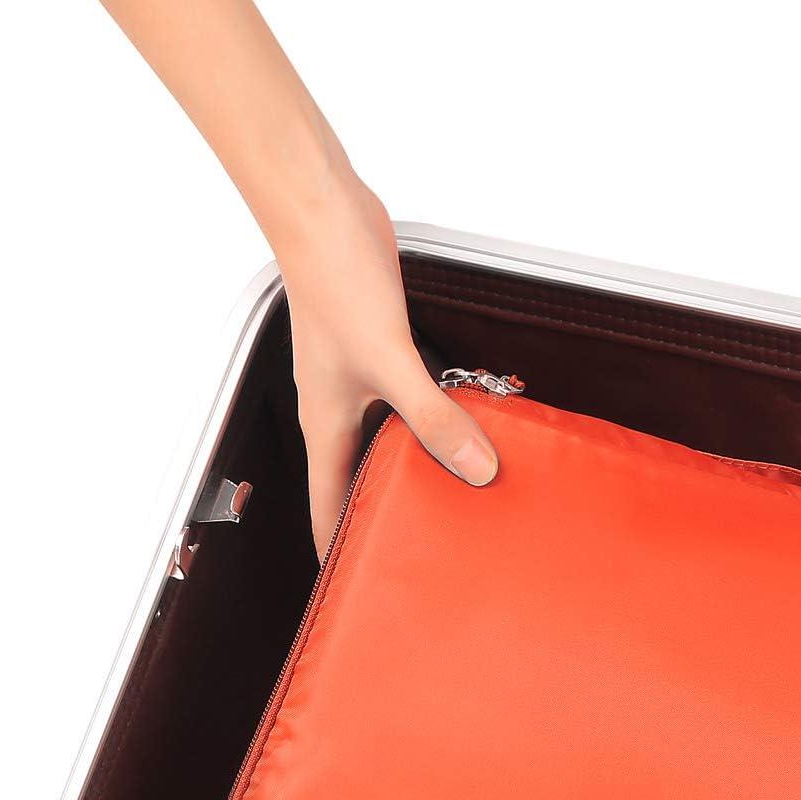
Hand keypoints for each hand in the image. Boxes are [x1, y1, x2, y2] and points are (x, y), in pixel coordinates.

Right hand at [275, 171, 497, 554]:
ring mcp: (360, 380)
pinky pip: (410, 402)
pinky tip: (467, 428)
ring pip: (389, 441)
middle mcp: (340, 410)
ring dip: (419, 466)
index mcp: (326, 425)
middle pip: (362, 479)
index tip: (358, 589)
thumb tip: (477, 472)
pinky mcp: (382, 350)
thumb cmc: (335, 281)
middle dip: (387, 514)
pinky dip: (435, 421)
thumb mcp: (391, 362)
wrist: (322, 210)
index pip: (329, 504)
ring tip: (458, 499)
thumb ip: (434, 419)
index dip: (341, 548)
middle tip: (426, 550)